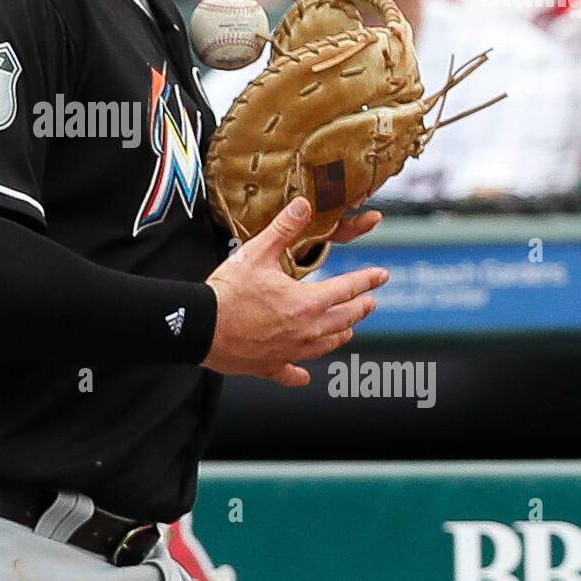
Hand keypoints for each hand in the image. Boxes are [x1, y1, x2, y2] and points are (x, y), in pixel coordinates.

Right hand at [203, 197, 387, 384]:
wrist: (199, 326)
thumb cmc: (228, 292)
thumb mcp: (256, 253)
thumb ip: (284, 230)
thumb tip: (303, 205)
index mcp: (306, 302)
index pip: (347, 289)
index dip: (367, 280)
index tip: (381, 275)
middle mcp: (305, 330)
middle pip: (343, 320)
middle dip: (360, 308)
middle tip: (370, 302)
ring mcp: (289, 351)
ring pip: (326, 346)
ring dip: (340, 335)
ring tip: (347, 330)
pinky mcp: (270, 366)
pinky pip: (291, 373)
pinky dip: (300, 373)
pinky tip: (304, 375)